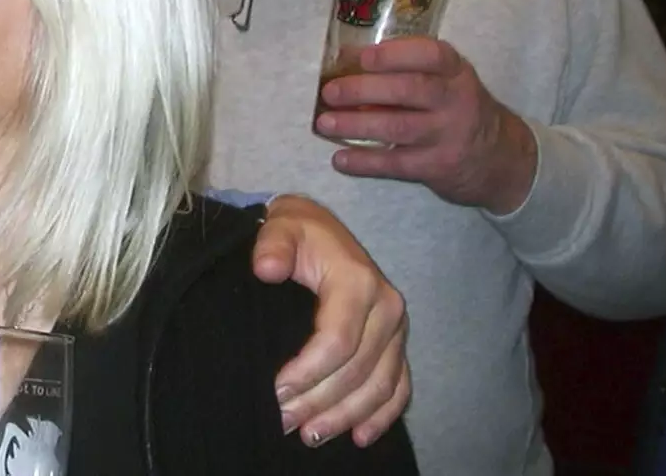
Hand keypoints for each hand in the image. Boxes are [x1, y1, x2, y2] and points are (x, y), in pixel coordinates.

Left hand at [253, 195, 409, 447]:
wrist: (319, 228)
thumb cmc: (297, 232)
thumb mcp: (281, 227)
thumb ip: (272, 245)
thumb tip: (266, 269)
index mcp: (359, 282)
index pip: (338, 340)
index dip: (308, 372)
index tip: (276, 392)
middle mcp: (387, 307)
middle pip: (358, 370)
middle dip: (320, 402)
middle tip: (283, 422)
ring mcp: (396, 329)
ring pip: (380, 386)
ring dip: (347, 416)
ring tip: (310, 435)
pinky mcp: (397, 344)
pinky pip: (399, 387)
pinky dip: (381, 416)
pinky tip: (358, 437)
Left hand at [318, 37, 537, 214]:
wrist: (499, 158)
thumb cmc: (456, 108)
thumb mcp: (445, 82)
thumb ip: (404, 70)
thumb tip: (345, 59)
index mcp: (455, 71)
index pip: (431, 55)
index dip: (395, 55)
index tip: (362, 57)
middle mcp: (456, 100)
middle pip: (409, 90)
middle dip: (364, 89)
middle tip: (330, 92)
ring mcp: (449, 135)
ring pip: (398, 128)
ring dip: (356, 125)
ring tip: (325, 123)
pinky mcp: (440, 166)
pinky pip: (397, 164)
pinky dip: (365, 162)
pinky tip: (340, 160)